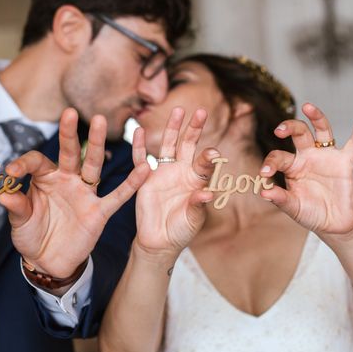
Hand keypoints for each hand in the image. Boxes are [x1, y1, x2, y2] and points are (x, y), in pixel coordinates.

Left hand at [0, 108, 150, 277]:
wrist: (49, 262)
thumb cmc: (32, 235)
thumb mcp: (20, 222)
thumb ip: (16, 207)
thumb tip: (2, 194)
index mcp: (45, 179)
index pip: (36, 162)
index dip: (23, 164)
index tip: (11, 173)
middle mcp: (67, 180)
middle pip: (70, 153)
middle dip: (69, 134)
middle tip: (70, 112)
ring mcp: (84, 194)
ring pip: (93, 165)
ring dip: (96, 145)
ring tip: (100, 121)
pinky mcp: (99, 211)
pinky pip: (117, 195)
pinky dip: (131, 183)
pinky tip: (144, 167)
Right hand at [133, 108, 217, 258]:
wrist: (160, 241)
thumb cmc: (181, 230)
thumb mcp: (193, 220)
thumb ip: (198, 206)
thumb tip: (207, 194)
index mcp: (197, 181)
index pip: (205, 164)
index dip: (208, 158)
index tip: (213, 153)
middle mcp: (182, 172)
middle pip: (188, 145)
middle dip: (194, 129)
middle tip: (202, 112)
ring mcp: (164, 173)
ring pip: (169, 145)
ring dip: (173, 128)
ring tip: (178, 110)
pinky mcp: (146, 178)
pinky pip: (141, 159)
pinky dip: (140, 145)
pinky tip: (139, 130)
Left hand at [260, 103, 352, 237]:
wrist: (333, 224)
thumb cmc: (310, 213)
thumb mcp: (292, 207)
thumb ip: (280, 199)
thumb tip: (263, 192)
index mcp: (292, 166)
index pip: (279, 157)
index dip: (270, 163)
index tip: (264, 173)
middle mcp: (307, 157)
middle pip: (298, 133)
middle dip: (289, 127)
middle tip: (279, 130)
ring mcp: (326, 157)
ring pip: (322, 130)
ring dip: (316, 117)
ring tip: (308, 106)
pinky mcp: (345, 162)